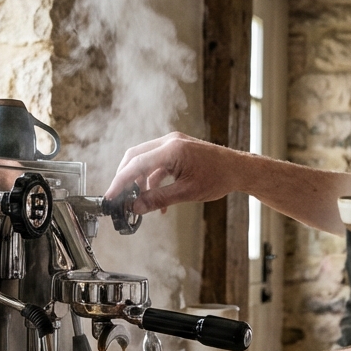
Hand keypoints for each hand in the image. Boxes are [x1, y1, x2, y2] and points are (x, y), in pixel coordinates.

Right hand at [105, 132, 240, 213]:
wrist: (239, 169)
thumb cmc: (218, 178)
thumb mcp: (186, 193)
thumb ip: (158, 199)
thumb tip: (136, 208)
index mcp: (171, 149)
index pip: (136, 164)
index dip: (120, 181)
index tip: (111, 197)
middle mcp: (169, 142)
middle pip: (135, 157)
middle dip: (125, 178)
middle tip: (118, 197)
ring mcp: (173, 144)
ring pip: (145, 160)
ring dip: (139, 181)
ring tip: (138, 203)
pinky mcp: (177, 150)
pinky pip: (157, 164)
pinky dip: (153, 180)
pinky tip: (156, 201)